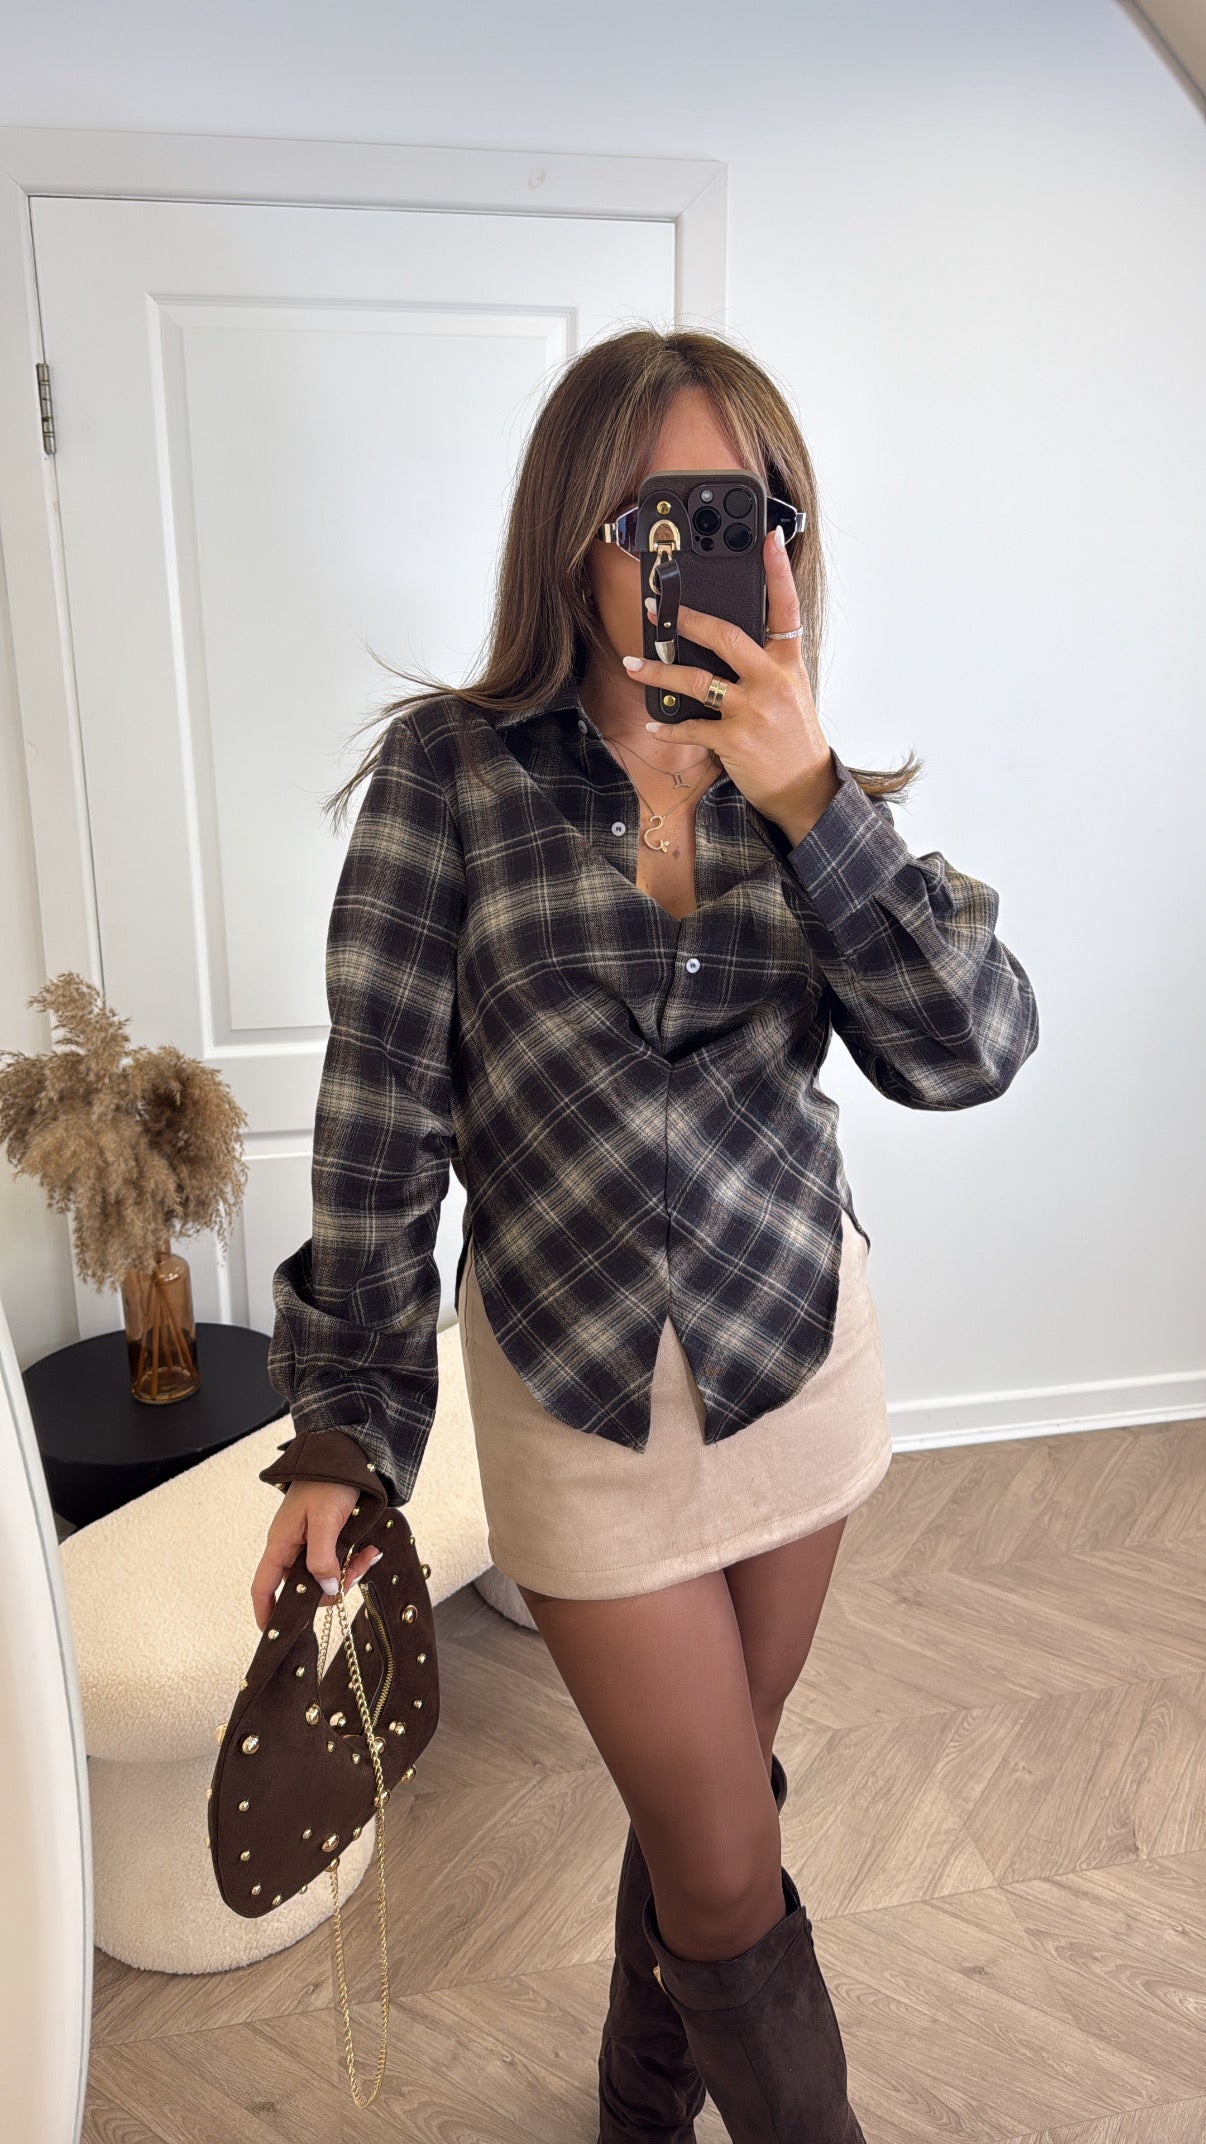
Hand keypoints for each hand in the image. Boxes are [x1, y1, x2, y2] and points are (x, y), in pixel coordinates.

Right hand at [250, 1479, 382, 1632]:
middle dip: (330, 1588)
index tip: (273, 1634)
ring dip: (349, 1573)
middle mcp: (293, 1547)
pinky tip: (371, 1550)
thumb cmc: (328, 1481)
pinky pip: (340, 1561)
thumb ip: (322, 1559)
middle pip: (303, 1587)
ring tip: (368, 1555)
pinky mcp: (330, 1538)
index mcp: (281, 1543)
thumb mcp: (325, 1522)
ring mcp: (311, 1543)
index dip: (265, 1612)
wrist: (348, 1454)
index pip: (263, 1587)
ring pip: (326, 1576)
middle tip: (354, 1574)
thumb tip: (325, 1590)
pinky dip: (356, 1561)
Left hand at [621, 525, 840, 842]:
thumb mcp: (791, 692)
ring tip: (632, 666)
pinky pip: (691, 728)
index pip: (787, 607)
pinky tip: (654, 723)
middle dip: (687, 620)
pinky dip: (668, 727)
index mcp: (788, 663)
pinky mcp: (735, 740)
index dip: (778, 571)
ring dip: (658, 673)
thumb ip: (764, 664)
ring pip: (696, 682)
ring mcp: (753, 710)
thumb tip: (723, 641)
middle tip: (657, 611)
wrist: (805, 789)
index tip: (769, 537)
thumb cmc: (793, 738)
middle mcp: (772, 680)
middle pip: (726, 636)